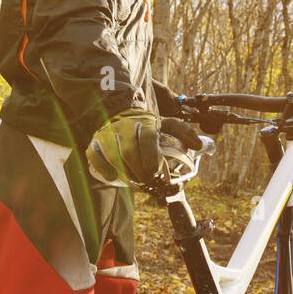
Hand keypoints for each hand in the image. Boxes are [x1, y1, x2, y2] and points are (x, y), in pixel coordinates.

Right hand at [86, 109, 201, 185]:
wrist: (122, 113)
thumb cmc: (148, 125)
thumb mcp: (167, 124)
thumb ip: (183, 132)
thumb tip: (199, 145)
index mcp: (145, 122)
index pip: (148, 138)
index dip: (151, 156)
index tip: (155, 170)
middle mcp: (125, 126)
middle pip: (130, 151)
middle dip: (140, 169)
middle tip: (147, 180)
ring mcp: (108, 134)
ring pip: (114, 155)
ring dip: (125, 172)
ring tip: (135, 180)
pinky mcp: (95, 141)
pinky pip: (94, 155)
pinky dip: (103, 168)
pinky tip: (112, 177)